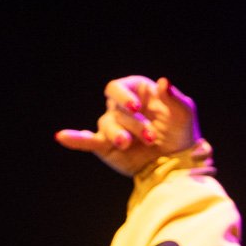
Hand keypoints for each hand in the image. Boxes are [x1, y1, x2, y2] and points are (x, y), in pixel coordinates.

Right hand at [54, 75, 199, 175]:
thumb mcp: (184, 113)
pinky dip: (75, 139)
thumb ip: (175, 97)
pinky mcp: (106, 147)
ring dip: (118, 134)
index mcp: (136, 93)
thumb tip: (162, 82)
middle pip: (115, 109)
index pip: (118, 87)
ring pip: (106, 125)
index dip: (123, 96)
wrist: (179, 164)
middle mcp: (121, 109)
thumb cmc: (181, 133)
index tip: (135, 107)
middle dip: (133, 123)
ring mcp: (113, 128)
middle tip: (151, 138)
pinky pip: (87, 141)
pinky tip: (61, 136)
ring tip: (128, 144)